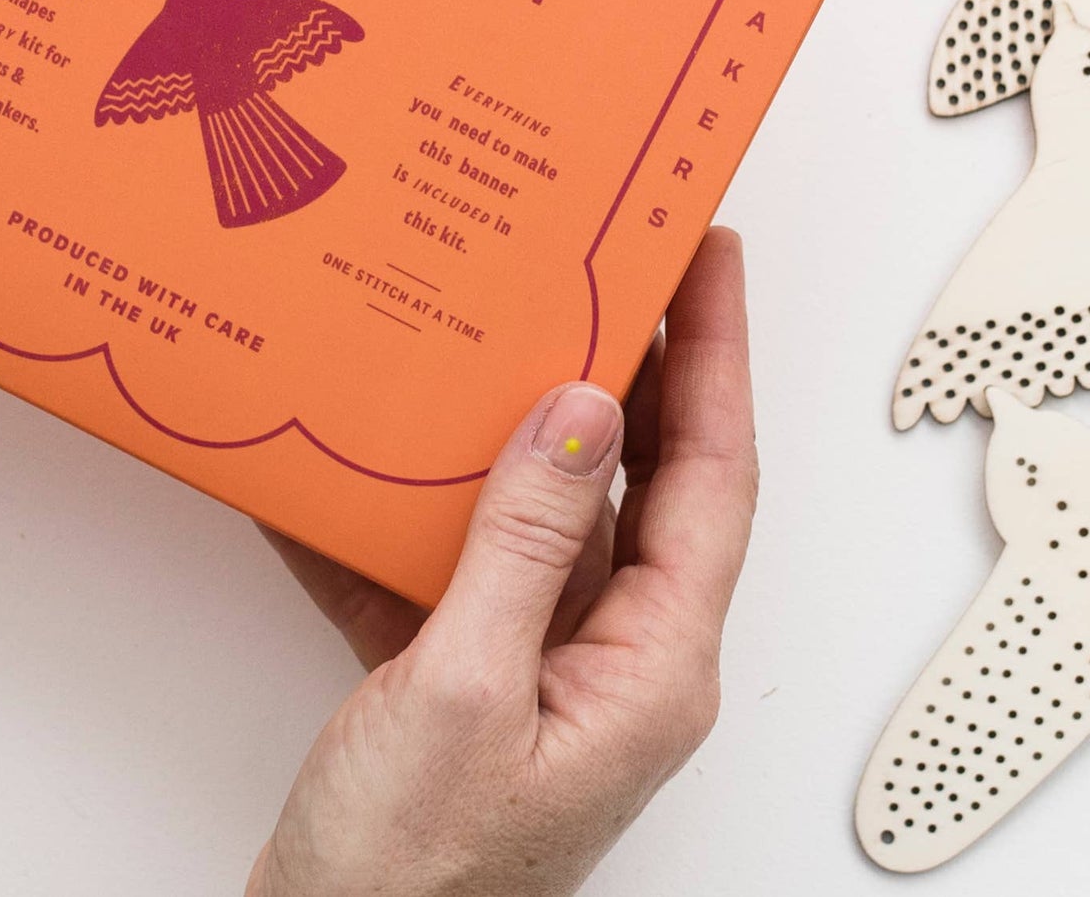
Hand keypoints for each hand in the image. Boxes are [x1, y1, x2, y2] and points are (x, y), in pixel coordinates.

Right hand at [250, 226, 756, 896]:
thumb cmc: (408, 884)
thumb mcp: (463, 691)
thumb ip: (525, 541)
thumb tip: (581, 408)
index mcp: (651, 665)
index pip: (712, 474)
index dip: (718, 353)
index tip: (711, 254)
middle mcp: (616, 659)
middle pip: (649, 478)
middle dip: (643, 362)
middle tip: (621, 257)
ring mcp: (544, 668)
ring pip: (556, 508)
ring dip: (532, 419)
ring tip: (516, 317)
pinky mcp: (470, 679)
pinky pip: (463, 561)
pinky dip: (419, 506)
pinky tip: (370, 453)